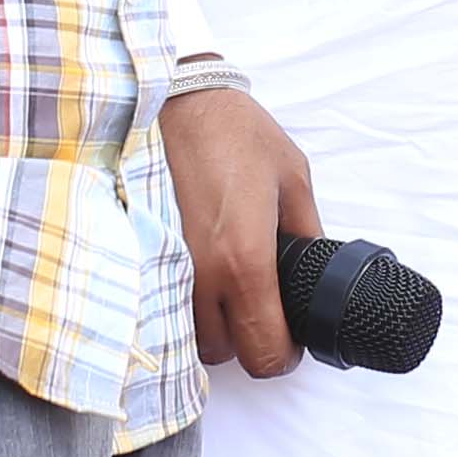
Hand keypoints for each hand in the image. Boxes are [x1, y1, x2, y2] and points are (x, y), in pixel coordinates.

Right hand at [163, 75, 323, 378]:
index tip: (289, 337)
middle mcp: (202, 278)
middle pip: (223, 355)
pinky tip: (197, 276)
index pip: (263, 353)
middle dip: (245, 340)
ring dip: (211, 326)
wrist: (174, 101)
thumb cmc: (235, 133)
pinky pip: (163, 308)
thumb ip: (307, 233)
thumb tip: (315, 269)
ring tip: (228, 288)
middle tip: (260, 306)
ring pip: (188, 337)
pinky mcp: (142, 257)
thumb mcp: (293, 178)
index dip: (283, 355)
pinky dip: (182, 306)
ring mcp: (166, 271)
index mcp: (246, 261)